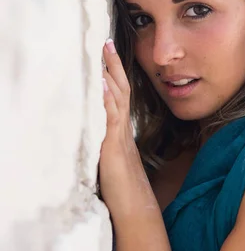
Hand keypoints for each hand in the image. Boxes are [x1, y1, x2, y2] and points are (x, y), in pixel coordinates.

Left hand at [99, 38, 143, 217]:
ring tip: (105, 53)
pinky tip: (102, 85)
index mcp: (121, 131)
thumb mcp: (113, 160)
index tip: (108, 55)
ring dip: (110, 74)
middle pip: (120, 89)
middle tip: (107, 42)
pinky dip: (107, 99)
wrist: (135, 208)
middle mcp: (122, 129)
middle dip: (113, 65)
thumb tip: (102, 133)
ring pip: (117, 97)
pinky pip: (111, 117)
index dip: (114, 75)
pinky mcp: (114, 146)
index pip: (119, 96)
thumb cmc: (124, 188)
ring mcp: (119, 136)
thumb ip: (110, 144)